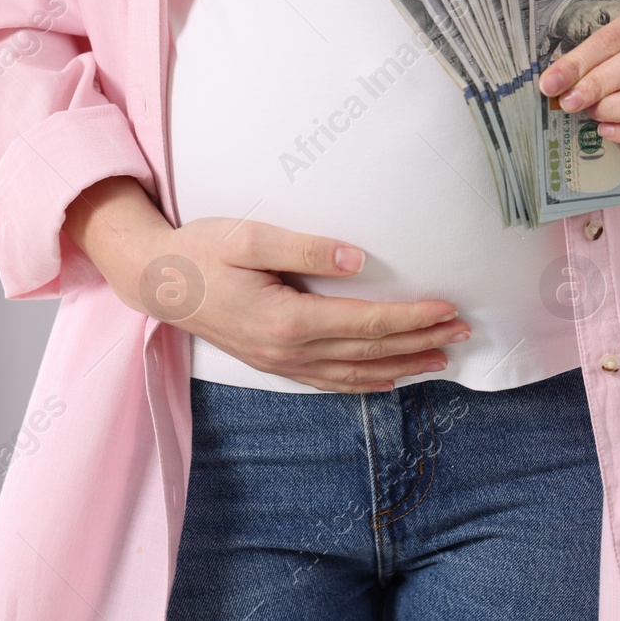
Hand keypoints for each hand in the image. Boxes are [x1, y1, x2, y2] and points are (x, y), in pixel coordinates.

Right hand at [65, 178, 470, 393]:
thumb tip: (361, 260)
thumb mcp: (251, 237)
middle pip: (370, 352)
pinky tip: (386, 379)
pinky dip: (364, 383)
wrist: (155, 280)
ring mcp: (279, 362)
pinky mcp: (271, 361)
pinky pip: (328, 381)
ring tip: (441, 359)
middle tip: (463, 333)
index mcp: (288, 320)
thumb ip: (308, 248)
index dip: (413, 318)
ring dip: (401, 366)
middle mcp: (287, 350)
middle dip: (420, 343)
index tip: (450, 309)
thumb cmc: (201, 250)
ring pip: (354, 374)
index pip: (367, 324)